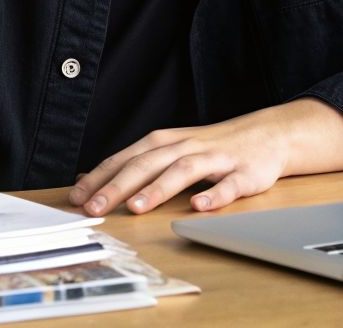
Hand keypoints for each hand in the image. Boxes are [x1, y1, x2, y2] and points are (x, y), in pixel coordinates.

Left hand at [65, 99, 342, 216]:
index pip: (125, 158)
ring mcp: (215, 159)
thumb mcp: (168, 150)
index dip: (100, 177)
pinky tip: (199, 207)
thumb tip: (89, 180)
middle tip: (94, 207)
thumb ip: (134, 164)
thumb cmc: (210, 148)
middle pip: (147, 163)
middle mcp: (185, 146)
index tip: (76, 198)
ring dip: (158, 189)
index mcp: (164, 143)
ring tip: (137, 207)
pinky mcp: (244, 173)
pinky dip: (214, 196)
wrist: (266, 135)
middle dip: (118, 186)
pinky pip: (229, 186)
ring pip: (183, 171)